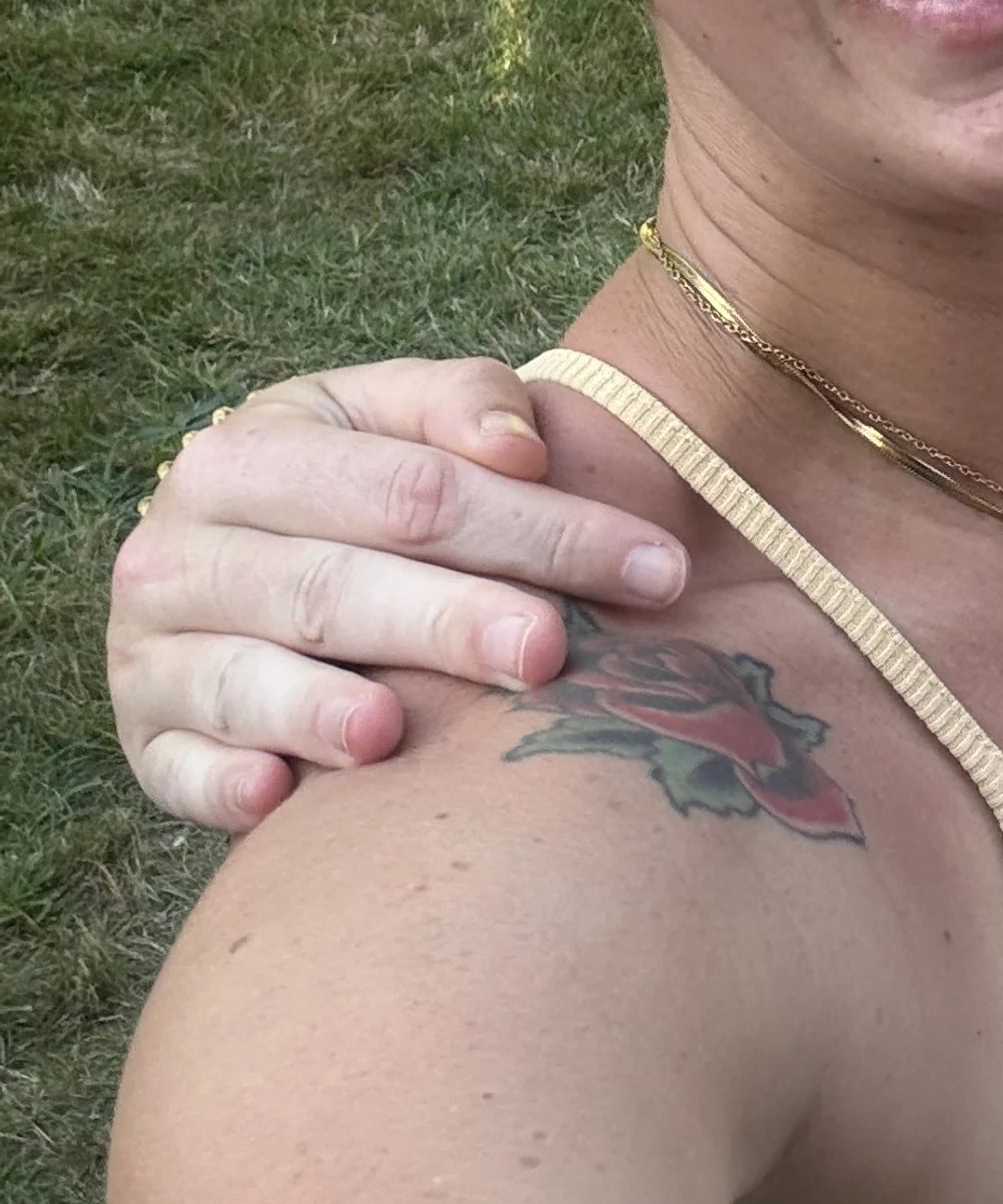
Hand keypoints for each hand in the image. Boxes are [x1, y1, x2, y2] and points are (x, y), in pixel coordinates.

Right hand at [111, 361, 689, 832]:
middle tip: (553, 652)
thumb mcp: (396, 420)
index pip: (412, 489)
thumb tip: (520, 447)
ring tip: (393, 733)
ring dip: (317, 708)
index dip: (540, 526)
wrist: (237, 554)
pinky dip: (222, 784)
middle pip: (333, 584)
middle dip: (450, 620)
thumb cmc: (359, 489)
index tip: (656, 568)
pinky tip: (277, 799)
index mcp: (254, 448)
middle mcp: (183, 545)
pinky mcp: (144, 738)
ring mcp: (152, 647)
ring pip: (243, 678)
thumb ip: (462, 404)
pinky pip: (175, 767)